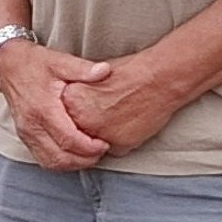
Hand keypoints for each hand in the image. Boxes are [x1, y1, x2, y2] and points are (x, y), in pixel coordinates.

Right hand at [0, 39, 111, 170]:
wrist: (7, 65)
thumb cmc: (32, 64)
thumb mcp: (58, 61)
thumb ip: (82, 68)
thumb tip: (104, 71)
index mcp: (42, 108)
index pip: (67, 139)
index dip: (89, 147)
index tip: (104, 143)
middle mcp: (32, 124)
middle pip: (60, 156)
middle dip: (85, 159)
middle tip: (101, 151)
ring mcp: (26, 133)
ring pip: (51, 162)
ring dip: (73, 163)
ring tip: (90, 155)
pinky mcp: (24, 136)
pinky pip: (42, 158)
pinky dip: (60, 162)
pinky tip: (73, 155)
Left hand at [61, 55, 181, 157]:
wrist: (158, 78)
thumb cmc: (129, 72)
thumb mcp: (92, 76)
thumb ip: (77, 93)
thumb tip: (70, 105)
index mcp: (71, 99)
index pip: (63, 116)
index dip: (76, 113)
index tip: (87, 108)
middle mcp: (81, 120)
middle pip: (77, 131)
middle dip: (87, 126)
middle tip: (105, 113)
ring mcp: (100, 135)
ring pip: (94, 144)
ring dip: (101, 137)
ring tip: (118, 117)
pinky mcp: (119, 146)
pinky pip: (114, 149)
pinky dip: (120, 140)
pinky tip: (129, 123)